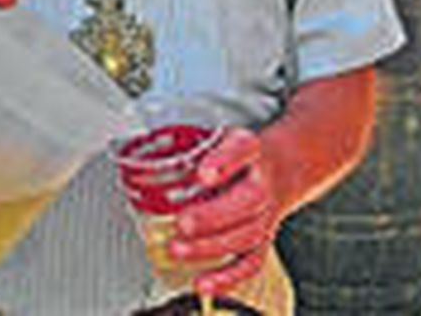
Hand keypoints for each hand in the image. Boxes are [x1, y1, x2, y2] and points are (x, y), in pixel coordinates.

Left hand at [168, 128, 284, 298]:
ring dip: (211, 247)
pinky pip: (250, 263)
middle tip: (182, 222)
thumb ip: (188, 147)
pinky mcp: (262, 241)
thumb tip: (143, 162)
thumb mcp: (217, 136)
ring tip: (178, 249)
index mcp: (249, 148)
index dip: (224, 161)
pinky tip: (202, 283)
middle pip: (248, 199)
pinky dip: (227, 278)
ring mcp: (266, 214)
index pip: (241, 148)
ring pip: (247, 234)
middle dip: (213, 215)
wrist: (277, 168)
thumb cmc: (235, 156)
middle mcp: (263, 182)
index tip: (203, 172)